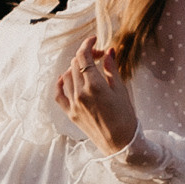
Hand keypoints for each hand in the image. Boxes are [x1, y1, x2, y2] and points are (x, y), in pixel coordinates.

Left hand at [56, 36, 136, 154]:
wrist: (121, 144)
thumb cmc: (125, 117)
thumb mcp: (121, 90)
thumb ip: (112, 69)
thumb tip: (108, 51)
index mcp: (94, 86)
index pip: (84, 57)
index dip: (88, 44)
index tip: (94, 40)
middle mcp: (80, 93)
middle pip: (75, 64)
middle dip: (86, 55)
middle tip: (99, 56)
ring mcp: (73, 104)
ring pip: (67, 76)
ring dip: (75, 67)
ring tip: (88, 68)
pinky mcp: (71, 113)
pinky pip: (59, 95)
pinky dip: (60, 84)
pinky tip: (66, 78)